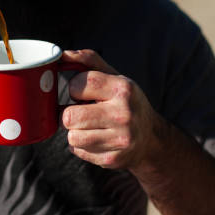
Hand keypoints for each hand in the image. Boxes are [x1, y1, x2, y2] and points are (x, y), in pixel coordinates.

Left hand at [61, 49, 165, 169]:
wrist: (151, 139)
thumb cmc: (126, 103)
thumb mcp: (115, 78)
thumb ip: (89, 62)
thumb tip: (63, 54)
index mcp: (123, 89)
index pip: (80, 83)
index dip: (74, 88)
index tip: (81, 92)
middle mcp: (124, 114)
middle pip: (70, 116)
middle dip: (70, 113)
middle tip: (81, 112)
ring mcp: (119, 139)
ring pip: (72, 136)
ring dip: (75, 131)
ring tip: (89, 126)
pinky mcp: (112, 159)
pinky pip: (79, 151)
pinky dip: (82, 146)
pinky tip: (96, 139)